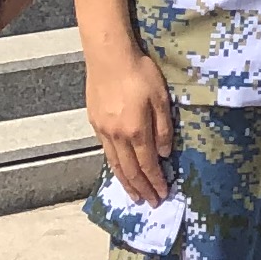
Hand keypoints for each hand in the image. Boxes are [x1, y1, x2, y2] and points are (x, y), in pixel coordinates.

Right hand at [88, 43, 174, 205]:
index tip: (163, 195)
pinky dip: (114, 166)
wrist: (108, 56)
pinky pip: (106, 151)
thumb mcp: (161, 99)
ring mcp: (103, 130)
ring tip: (134, 195)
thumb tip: (165, 154)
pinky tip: (119, 170)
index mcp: (136, 130)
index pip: (147, 165)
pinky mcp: (95, 122)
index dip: (155, 181)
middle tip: (150, 203)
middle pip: (130, 170)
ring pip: (115, 163)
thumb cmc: (140, 73)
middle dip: (141, 188)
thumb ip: (163, 129)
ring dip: (125, 182)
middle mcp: (117, 135)